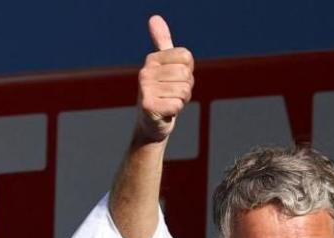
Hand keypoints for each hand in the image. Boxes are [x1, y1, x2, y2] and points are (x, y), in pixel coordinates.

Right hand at [136, 15, 193, 141]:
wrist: (152, 124)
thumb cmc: (163, 93)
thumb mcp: (164, 66)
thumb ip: (162, 43)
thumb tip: (154, 18)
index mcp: (152, 60)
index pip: (186, 57)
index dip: (188, 72)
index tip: (176, 80)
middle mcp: (146, 72)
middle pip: (186, 73)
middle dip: (186, 87)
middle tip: (173, 95)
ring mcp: (145, 89)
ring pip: (184, 90)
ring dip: (182, 100)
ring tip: (170, 102)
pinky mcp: (149, 106)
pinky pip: (177, 104)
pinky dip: (176, 110)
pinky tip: (167, 112)